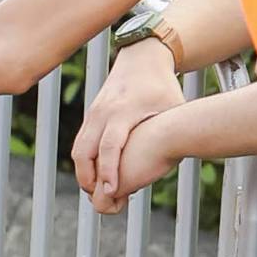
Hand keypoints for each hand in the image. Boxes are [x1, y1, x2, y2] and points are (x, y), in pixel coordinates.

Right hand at [74, 38, 185, 208]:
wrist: (142, 57)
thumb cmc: (163, 87)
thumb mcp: (173, 109)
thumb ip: (174, 134)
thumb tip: (177, 166)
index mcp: (123, 112)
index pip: (109, 146)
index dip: (108, 171)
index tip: (111, 192)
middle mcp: (103, 113)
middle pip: (84, 151)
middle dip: (87, 178)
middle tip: (99, 198)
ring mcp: (93, 113)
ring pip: (78, 149)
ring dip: (83, 172)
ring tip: (96, 192)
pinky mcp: (91, 115)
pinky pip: (80, 143)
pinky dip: (84, 161)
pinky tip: (96, 176)